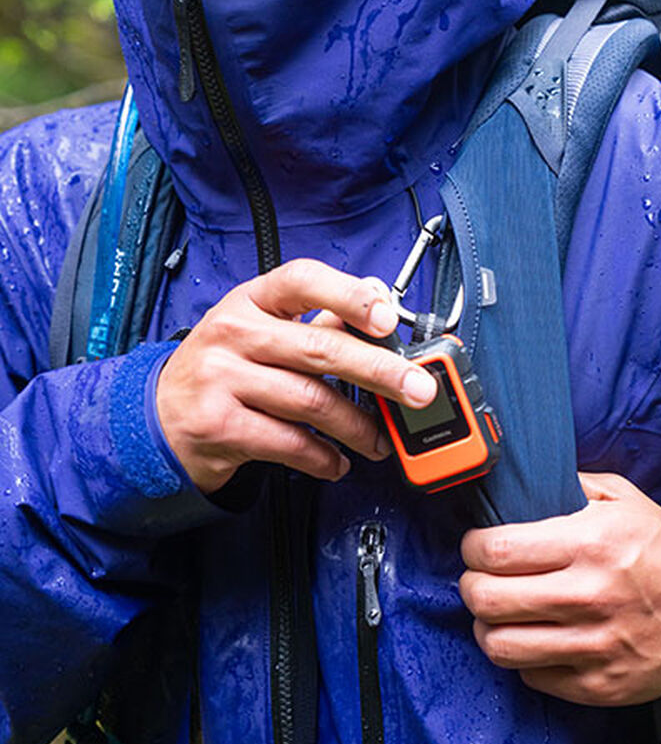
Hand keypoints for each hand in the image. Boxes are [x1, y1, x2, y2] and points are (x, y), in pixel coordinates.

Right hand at [156, 258, 437, 492]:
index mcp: (250, 301)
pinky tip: (336, 462)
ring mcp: (222, 379)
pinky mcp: (220, 425)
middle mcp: (233, 333)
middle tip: (418, 390)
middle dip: (380, 372)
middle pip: (320, 349)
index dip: (349, 296)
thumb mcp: (259, 329)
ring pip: (311, 402)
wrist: (158, 417)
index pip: (303, 281)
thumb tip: (376, 297)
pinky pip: (288, 443)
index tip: (387, 316)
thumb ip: (315, 317)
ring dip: (357, 427)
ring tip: (378, 439)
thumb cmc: (222, 369)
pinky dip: (323, 458)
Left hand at [459, 472, 660, 705]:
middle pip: (487, 600)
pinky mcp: (599, 684)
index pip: (496, 550)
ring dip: (488, 628)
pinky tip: (535, 639)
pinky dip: (524, 658)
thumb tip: (519, 486)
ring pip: (500, 646)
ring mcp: (594, 645)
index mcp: (591, 544)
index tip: (477, 547)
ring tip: (498, 616)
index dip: (473, 548)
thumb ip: (569, 487)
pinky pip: (532, 676)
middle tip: (479, 580)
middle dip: (471, 587)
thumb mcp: (622, 500)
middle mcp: (589, 596)